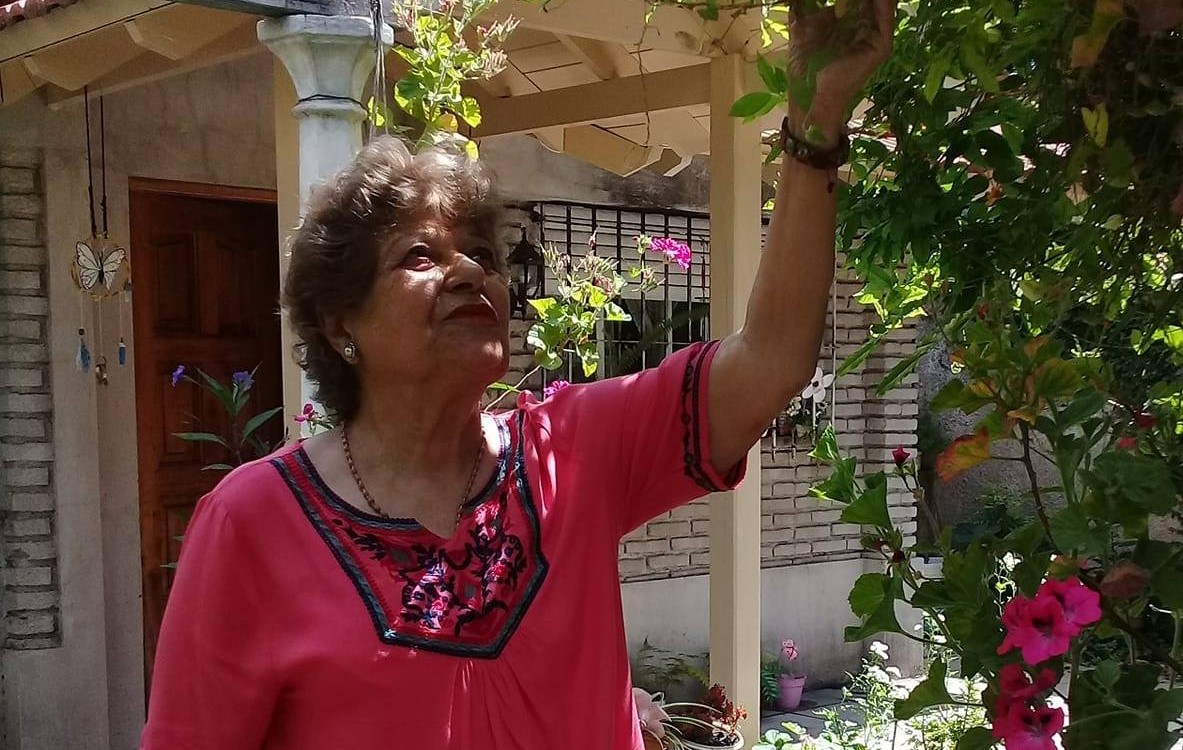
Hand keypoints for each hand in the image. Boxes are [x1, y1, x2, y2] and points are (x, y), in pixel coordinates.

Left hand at [786, 0, 896, 144]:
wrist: (809, 96)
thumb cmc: (805, 65)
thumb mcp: (804, 25)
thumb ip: (809, 5)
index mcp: (850, 19)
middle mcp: (867, 25)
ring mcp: (876, 35)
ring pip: (881, 2)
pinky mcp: (881, 46)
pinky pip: (885, 17)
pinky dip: (882, 1)